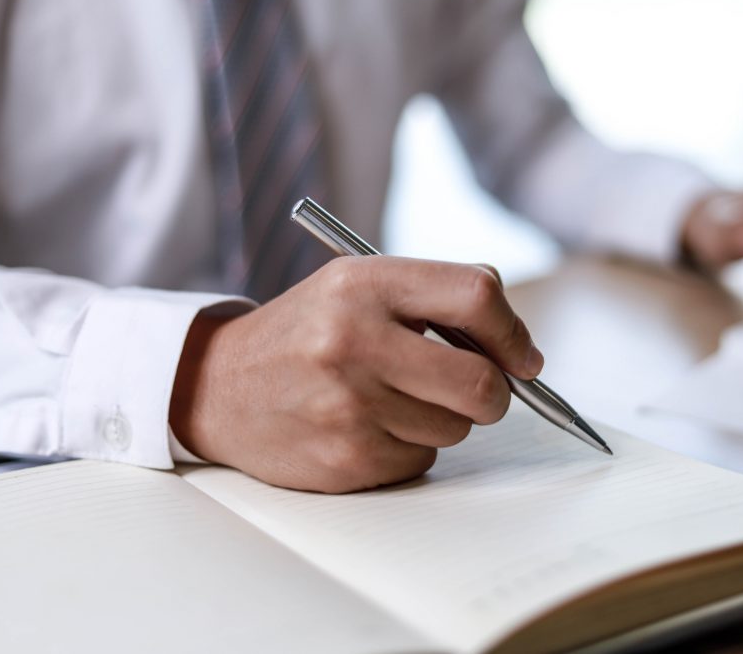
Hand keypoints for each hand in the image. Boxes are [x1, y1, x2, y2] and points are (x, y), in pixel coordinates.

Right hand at [169, 257, 542, 492]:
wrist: (218, 386)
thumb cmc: (305, 333)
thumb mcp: (357, 286)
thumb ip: (436, 297)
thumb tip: (520, 348)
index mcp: (363, 284)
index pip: (476, 296)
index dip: (513, 332)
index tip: (524, 358)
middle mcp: (353, 340)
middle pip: (481, 381)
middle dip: (495, 393)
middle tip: (481, 391)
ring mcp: (348, 405)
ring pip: (455, 427)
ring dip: (443, 419)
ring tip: (393, 398)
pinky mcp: (345, 458)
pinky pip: (422, 459)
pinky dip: (409, 447)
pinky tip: (368, 427)